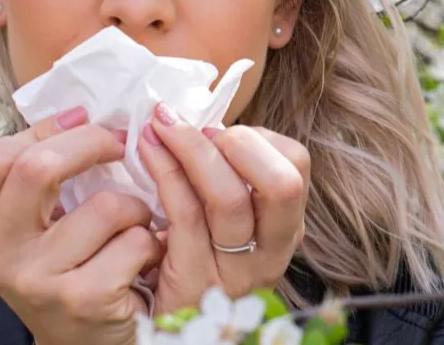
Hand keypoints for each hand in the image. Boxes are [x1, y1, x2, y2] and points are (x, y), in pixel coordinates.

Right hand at [0, 107, 164, 344]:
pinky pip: (134, 241)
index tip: (84, 119)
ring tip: (135, 226)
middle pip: (37, 168)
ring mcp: (35, 281)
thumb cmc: (75, 269)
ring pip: (104, 205)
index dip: (44, 129)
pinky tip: (143, 259)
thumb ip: (47, 176)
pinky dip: (151, 243)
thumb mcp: (43, 226)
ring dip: (136, 208)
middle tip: (122, 145)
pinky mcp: (80, 300)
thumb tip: (82, 111)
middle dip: (92, 144)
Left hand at [137, 107, 309, 314]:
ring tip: (162, 125)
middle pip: (280, 184)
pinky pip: (183, 215)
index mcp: (284, 230)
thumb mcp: (226, 225)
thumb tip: (201, 120)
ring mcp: (233, 273)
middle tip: (202, 130)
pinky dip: (164, 170)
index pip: (296, 168)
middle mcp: (270, 254)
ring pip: (228, 198)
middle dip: (239, 143)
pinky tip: (148, 149)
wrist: (166, 333)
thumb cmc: (191, 260)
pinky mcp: (192, 283)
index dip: (261, 139)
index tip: (223, 132)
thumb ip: (227, 178)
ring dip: (191, 147)